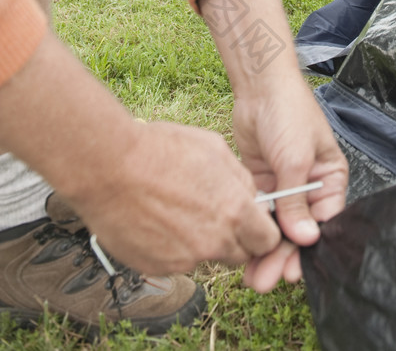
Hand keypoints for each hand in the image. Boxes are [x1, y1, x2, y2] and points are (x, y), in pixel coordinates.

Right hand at [75, 120, 281, 275]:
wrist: (109, 168)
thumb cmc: (161, 150)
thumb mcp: (214, 148)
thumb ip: (240, 179)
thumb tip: (250, 196)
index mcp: (234, 211)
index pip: (267, 241)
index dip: (261, 231)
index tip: (252, 222)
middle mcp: (213, 242)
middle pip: (239, 254)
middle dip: (234, 238)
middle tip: (214, 214)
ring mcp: (184, 259)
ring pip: (205, 257)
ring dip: (200, 241)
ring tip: (177, 210)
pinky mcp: (157, 268)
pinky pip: (175, 262)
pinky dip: (171, 247)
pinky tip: (156, 219)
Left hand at [233, 71, 347, 292]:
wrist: (260, 86)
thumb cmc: (289, 113)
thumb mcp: (295, 159)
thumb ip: (297, 201)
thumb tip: (304, 239)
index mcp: (329, 178)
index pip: (324, 221)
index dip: (308, 248)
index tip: (293, 272)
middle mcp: (308, 184)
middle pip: (298, 229)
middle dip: (283, 255)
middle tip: (266, 280)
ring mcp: (284, 184)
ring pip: (276, 225)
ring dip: (265, 249)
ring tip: (251, 276)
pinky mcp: (261, 181)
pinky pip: (259, 212)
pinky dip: (252, 229)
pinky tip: (240, 249)